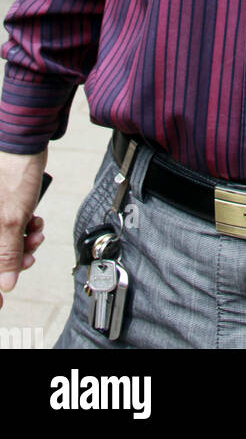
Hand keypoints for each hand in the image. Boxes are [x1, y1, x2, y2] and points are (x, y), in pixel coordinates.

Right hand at [0, 147, 47, 306]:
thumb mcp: (10, 222)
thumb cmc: (12, 177)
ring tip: (35, 237)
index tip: (0, 304)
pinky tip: (35, 225)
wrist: (24, 147)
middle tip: (29, 258)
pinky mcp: (2, 211)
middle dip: (13, 260)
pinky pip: (10, 231)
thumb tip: (5, 284)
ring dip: (23, 246)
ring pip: (4, 245)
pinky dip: (25, 232)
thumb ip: (6, 255)